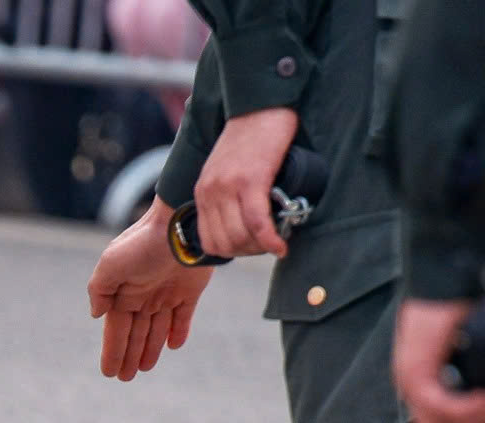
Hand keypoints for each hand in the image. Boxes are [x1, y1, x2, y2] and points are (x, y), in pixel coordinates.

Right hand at [88, 199, 214, 381]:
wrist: (180, 226)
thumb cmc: (142, 243)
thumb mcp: (110, 264)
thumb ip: (99, 289)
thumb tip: (97, 314)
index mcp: (123, 292)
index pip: (116, 329)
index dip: (112, 351)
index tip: (109, 372)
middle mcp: (143, 295)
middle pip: (135, 333)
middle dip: (129, 355)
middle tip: (125, 378)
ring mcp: (166, 294)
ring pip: (156, 329)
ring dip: (150, 349)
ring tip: (144, 369)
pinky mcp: (189, 291)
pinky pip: (182, 317)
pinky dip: (178, 331)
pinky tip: (173, 346)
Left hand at [192, 106, 298, 259]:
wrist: (261, 106)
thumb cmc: (251, 139)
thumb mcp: (226, 171)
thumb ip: (226, 197)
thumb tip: (242, 229)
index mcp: (202, 192)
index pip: (209, 242)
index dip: (234, 252)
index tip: (253, 246)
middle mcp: (211, 192)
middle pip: (225, 245)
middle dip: (250, 252)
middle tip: (268, 244)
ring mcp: (228, 187)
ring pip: (241, 238)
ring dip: (261, 248)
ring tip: (277, 239)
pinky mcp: (250, 181)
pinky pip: (257, 224)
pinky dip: (270, 240)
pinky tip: (281, 245)